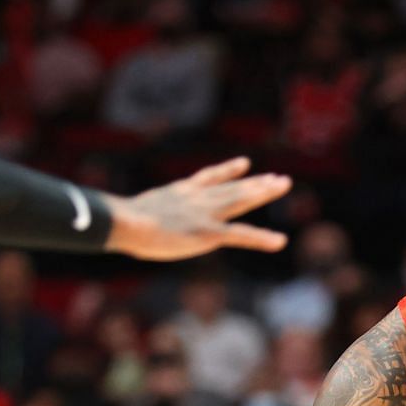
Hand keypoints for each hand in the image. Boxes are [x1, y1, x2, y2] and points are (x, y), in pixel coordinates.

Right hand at [107, 158, 291, 259]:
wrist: (125, 222)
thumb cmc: (120, 222)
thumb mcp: (132, 214)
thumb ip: (140, 216)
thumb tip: (124, 221)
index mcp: (180, 193)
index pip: (210, 179)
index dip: (229, 171)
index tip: (245, 164)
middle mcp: (197, 199)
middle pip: (234, 188)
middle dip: (258, 183)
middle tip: (281, 178)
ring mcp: (205, 214)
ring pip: (241, 200)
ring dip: (264, 193)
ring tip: (285, 185)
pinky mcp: (208, 233)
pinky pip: (241, 235)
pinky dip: (262, 239)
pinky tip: (281, 242)